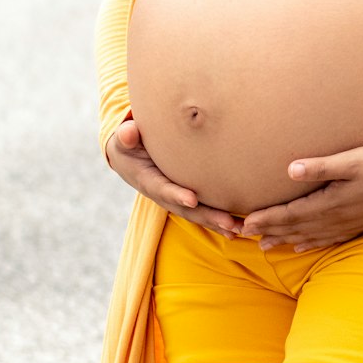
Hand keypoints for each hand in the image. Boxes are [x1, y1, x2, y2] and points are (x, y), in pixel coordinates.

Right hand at [105, 119, 243, 239]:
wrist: (127, 159)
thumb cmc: (128, 144)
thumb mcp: (123, 139)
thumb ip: (126, 136)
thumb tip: (128, 132)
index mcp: (147, 180)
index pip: (162, 188)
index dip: (176, 195)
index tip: (192, 200)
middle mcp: (162, 195)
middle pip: (185, 209)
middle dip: (207, 216)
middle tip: (229, 223)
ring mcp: (173, 199)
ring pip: (196, 214)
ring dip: (217, 223)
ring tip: (239, 230)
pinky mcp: (184, 199)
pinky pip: (201, 212)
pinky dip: (217, 222)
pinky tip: (237, 229)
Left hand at [239, 145, 362, 251]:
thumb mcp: (353, 160)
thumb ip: (321, 166)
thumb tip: (290, 170)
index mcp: (330, 203)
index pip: (290, 214)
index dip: (266, 220)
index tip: (244, 224)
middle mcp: (336, 219)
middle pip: (295, 228)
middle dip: (269, 232)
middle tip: (243, 237)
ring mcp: (348, 224)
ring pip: (309, 237)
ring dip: (285, 240)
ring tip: (265, 247)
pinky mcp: (358, 225)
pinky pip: (327, 240)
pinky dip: (310, 243)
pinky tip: (303, 246)